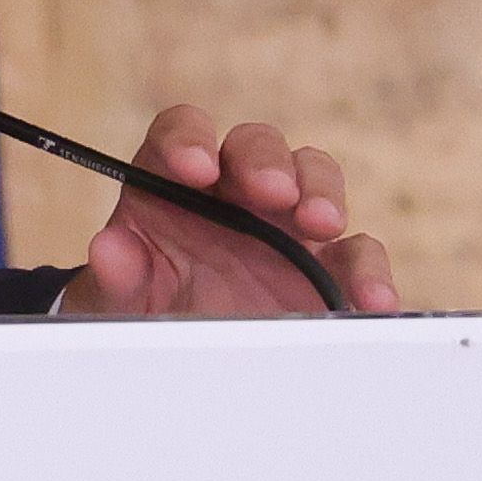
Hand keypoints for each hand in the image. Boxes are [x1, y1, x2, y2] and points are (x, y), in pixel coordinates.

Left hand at [57, 104, 402, 317]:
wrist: (176, 350)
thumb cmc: (141, 303)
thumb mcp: (117, 297)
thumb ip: (115, 274)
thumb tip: (110, 248)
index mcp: (174, 178)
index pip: (182, 130)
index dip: (189, 139)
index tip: (195, 167)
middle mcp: (235, 187)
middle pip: (257, 146)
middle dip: (266, 162)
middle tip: (272, 192)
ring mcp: (285, 221)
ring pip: (315, 178)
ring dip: (323, 193)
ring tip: (322, 223)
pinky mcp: (325, 265)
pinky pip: (356, 255)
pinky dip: (368, 272)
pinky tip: (371, 300)